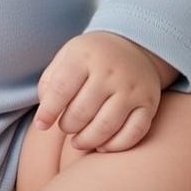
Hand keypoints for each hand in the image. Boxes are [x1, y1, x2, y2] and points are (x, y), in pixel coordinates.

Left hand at [34, 32, 161, 152]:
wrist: (134, 45)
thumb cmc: (90, 58)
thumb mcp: (66, 57)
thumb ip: (50, 84)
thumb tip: (44, 118)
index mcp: (85, 56)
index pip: (61, 89)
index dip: (47, 112)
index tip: (41, 125)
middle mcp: (110, 71)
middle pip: (81, 112)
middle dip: (67, 126)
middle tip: (65, 127)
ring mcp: (132, 88)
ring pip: (106, 127)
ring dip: (87, 140)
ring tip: (78, 141)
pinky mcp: (148, 103)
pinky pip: (133, 134)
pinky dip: (115, 146)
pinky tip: (102, 145)